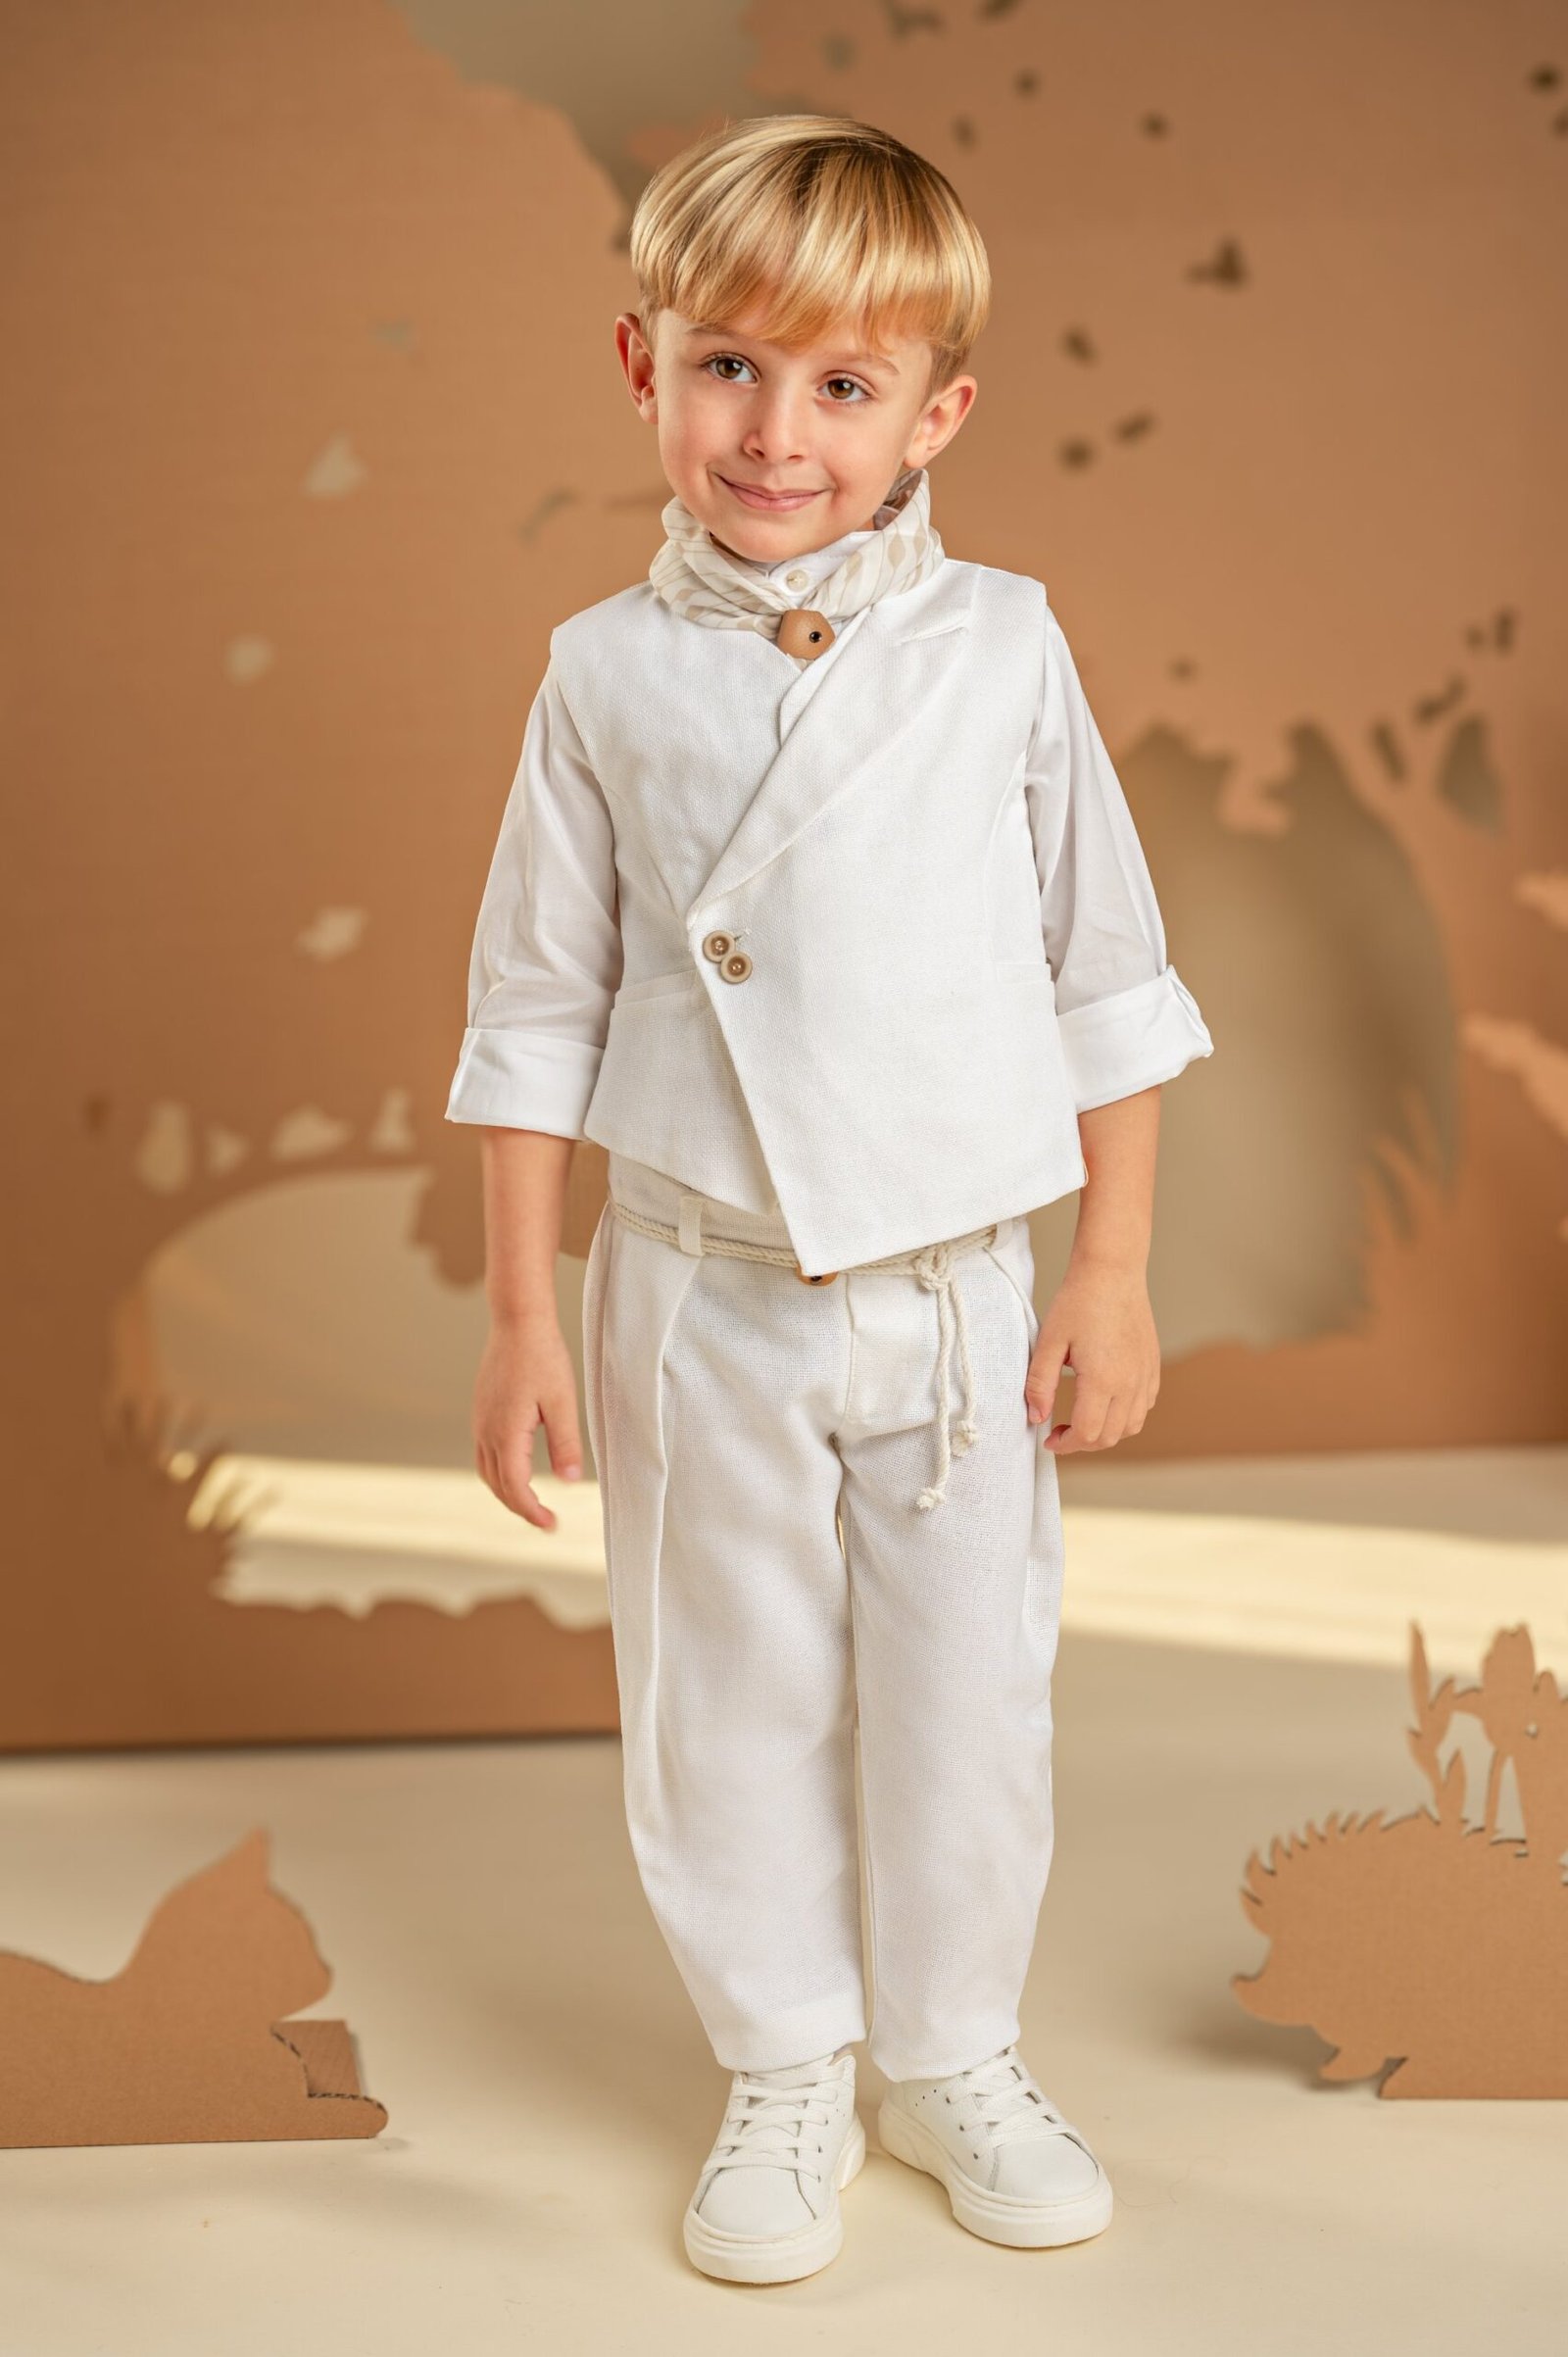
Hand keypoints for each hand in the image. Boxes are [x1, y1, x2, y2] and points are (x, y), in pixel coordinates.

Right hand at [474, 1311, 584, 1529]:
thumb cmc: (543, 1357)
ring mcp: (480, 1422)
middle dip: (521, 1508)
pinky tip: (516, 1471)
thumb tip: (569, 1482)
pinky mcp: (481, 1412)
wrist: (517, 1322)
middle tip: (546, 1521)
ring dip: (507, 1493)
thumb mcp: (562, 1402)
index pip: (515, 1489)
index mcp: (506, 1433)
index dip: (533, 1512)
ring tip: (532, 1503)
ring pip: (487, 1472)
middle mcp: (486, 1432)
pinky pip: (484, 1454)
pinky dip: (499, 1473)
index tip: (552, 1525)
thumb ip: (565, 1444)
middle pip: (498, 1486)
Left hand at [1023, 1256, 1159, 1453]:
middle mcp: (1130, 1384)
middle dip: (1082, 1443)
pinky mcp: (1152, 1366)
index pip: (1087, 1434)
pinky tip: (1106, 1402)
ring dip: (1106, 1432)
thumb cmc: (1078, 1302)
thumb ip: (1039, 1384)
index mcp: (1102, 1381)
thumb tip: (1036, 1419)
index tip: (1048, 1440)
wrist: (1112, 1272)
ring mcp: (1145, 1376)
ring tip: (1082, 1420)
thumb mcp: (1049, 1342)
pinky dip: (1126, 1416)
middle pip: (1110, 1437)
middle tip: (1060, 1432)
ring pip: (1131, 1426)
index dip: (1065, 1445)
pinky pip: (1144, 1406)